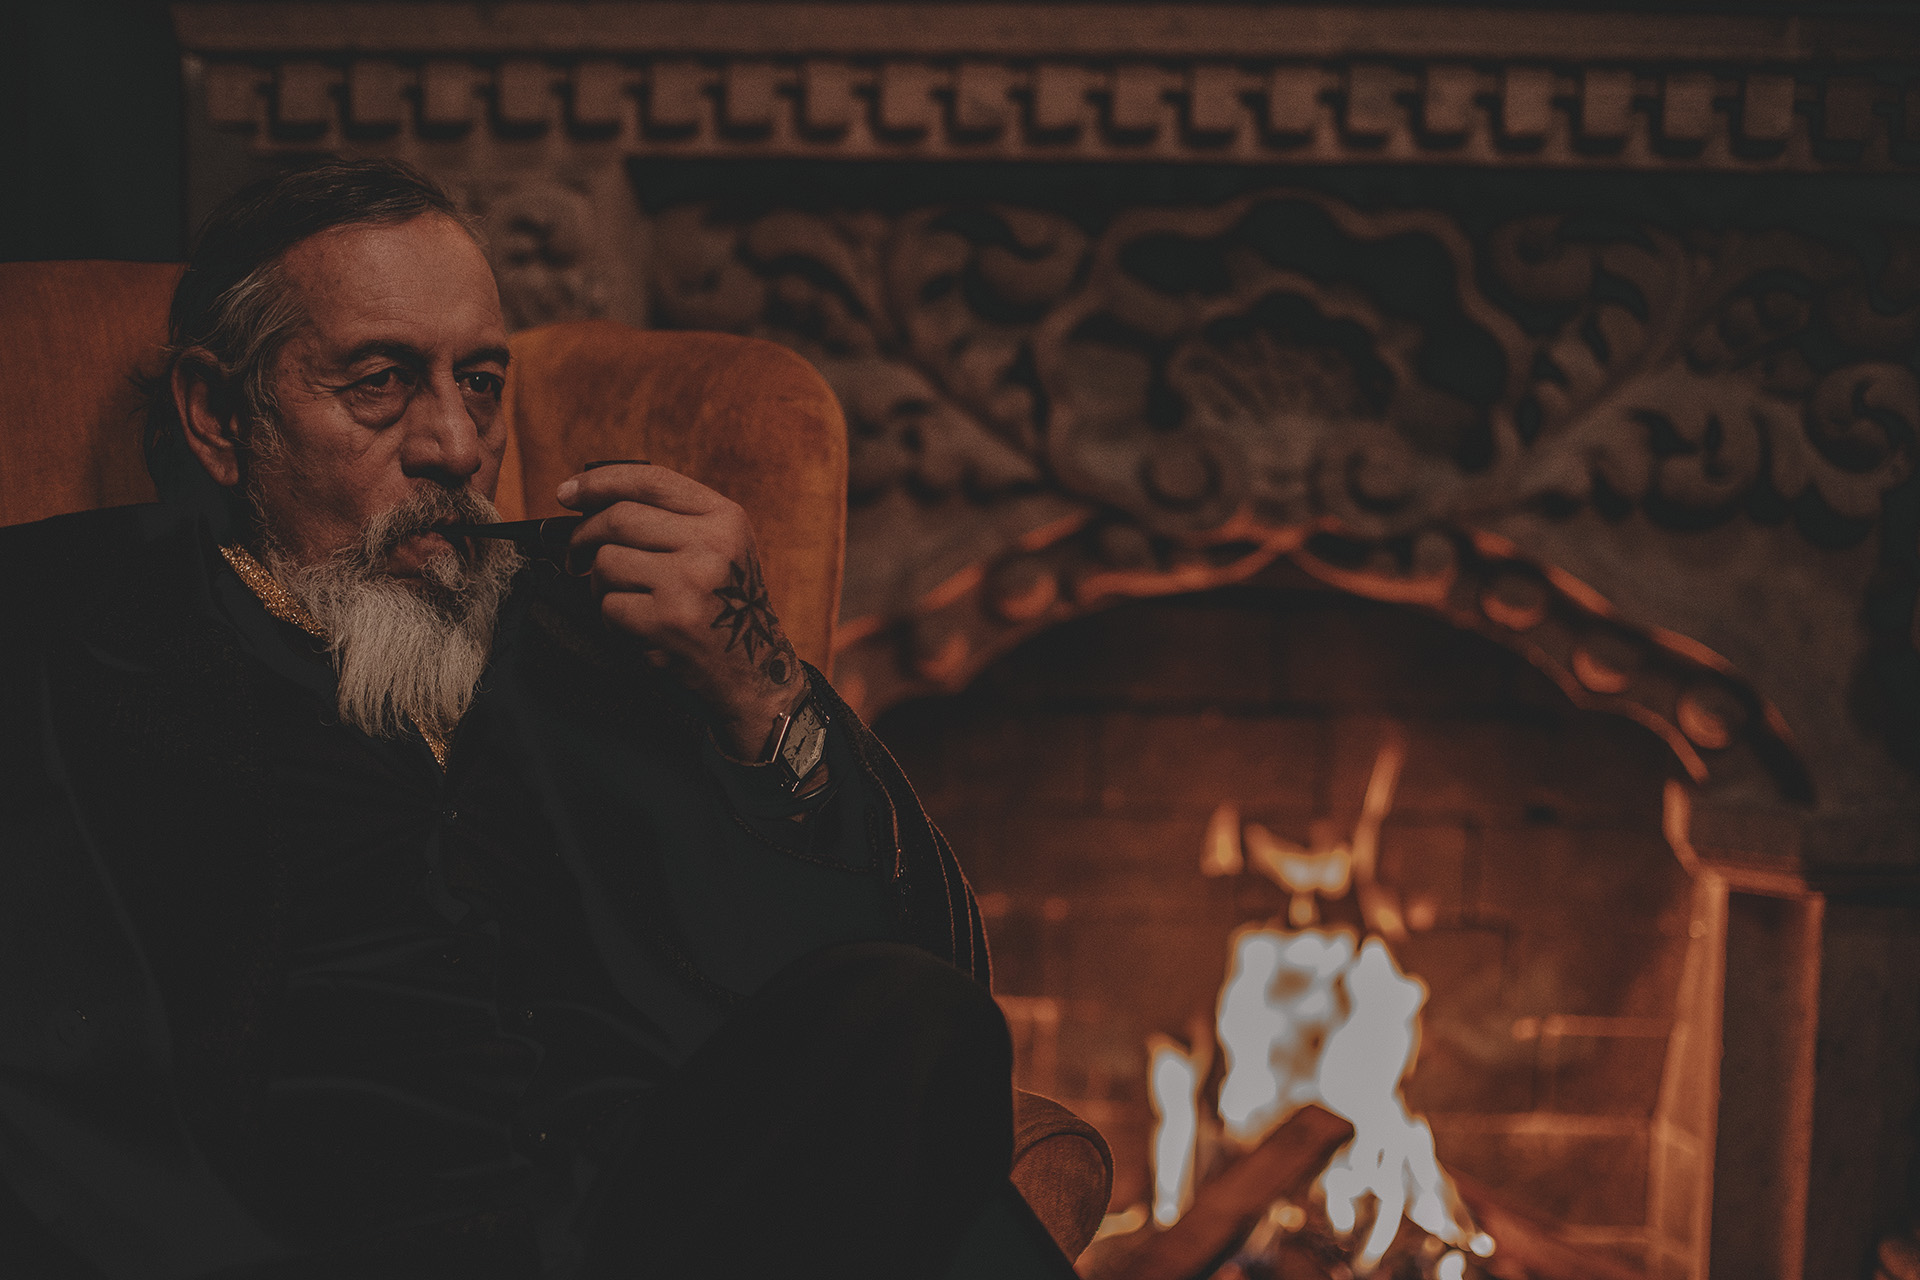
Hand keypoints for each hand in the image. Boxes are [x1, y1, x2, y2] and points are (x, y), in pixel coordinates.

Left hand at [557, 463, 803, 757]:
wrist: (753, 671)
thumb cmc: (723, 607)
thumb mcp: (719, 549)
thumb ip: (670, 520)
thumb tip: (589, 500)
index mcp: (725, 518)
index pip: (650, 481)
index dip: (599, 482)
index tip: (567, 492)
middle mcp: (713, 544)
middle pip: (618, 518)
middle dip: (583, 537)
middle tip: (576, 556)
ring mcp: (691, 582)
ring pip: (607, 561)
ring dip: (600, 584)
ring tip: (622, 598)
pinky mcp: (670, 620)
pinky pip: (609, 605)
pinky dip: (612, 620)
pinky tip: (636, 628)